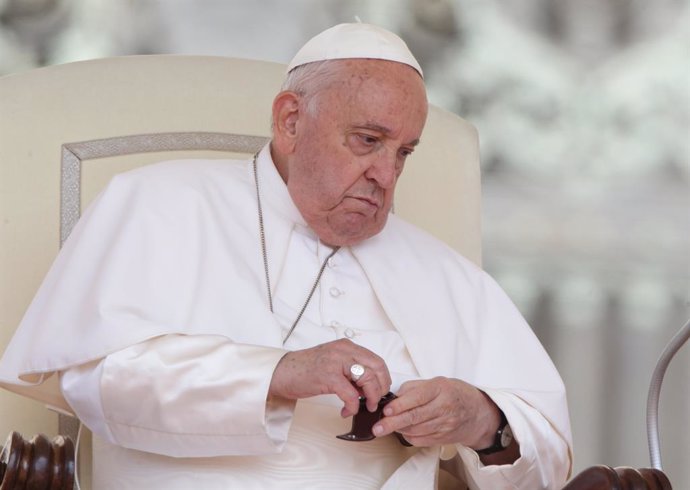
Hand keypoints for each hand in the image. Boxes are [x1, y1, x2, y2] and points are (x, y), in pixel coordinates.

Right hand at [269, 339, 391, 415]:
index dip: (383, 378)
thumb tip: (369, 387)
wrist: (281, 372)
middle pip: (376, 368)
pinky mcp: (328, 376)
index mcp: (346, 346)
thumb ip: (351, 371)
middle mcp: (343, 350)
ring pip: (367, 379)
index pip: (376, 360)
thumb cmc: (306, 370)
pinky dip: (354, 406)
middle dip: (381, 388)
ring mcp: (336, 362)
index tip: (380, 391)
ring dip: (371, 397)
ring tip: (365, 407)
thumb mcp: (333, 364)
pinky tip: (347, 411)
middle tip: (376, 401)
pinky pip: (351, 394)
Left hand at [371, 377, 499, 448]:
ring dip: (398, 430)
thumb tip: (394, 397)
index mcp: (441, 389)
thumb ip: (414, 387)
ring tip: (385, 427)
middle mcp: (444, 407)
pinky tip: (402, 431)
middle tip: (377, 428)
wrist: (478, 413)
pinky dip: (408, 436)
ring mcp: (445, 425)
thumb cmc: (454, 393)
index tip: (385, 410)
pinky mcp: (443, 438)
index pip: (417, 398)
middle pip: (415, 417)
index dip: (400, 405)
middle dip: (393, 423)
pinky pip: (421, 440)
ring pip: (416, 430)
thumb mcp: (437, 382)